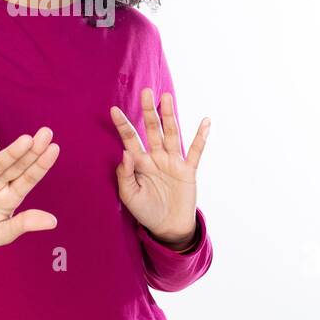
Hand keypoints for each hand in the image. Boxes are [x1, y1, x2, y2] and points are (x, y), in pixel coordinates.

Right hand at [0, 127, 60, 249]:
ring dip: (12, 152)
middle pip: (17, 165)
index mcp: (10, 195)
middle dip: (32, 150)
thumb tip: (53, 221)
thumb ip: (23, 225)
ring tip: (27, 140)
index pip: (29, 178)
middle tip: (47, 134)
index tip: (54, 149)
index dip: (41, 164)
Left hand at [110, 88, 209, 243]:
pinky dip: (201, 136)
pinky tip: (206, 121)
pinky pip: (195, 151)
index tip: (113, 109)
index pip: (130, 139)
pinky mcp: (188, 170)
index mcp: (139, 162)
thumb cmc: (146, 211)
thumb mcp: (129, 196)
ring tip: (167, 97)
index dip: (123, 125)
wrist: (168, 227)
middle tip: (146, 91)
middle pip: (152, 129)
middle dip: (149, 111)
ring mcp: (172, 162)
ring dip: (169, 115)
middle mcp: (156, 157)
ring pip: (171, 134)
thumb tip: (125, 153)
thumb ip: (125, 175)